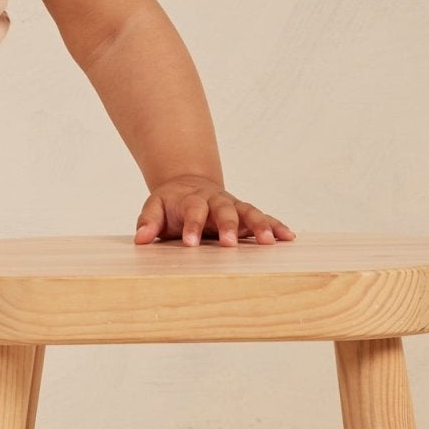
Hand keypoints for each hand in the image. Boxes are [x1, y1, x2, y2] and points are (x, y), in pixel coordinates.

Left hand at [133, 175, 295, 245]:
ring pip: (249, 211)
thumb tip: (140, 239)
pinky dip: (276, 226)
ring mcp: (234, 206)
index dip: (192, 226)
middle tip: (228, 244)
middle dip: (228, 226)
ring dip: (259, 225)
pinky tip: (289, 237)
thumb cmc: (171, 203)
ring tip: (269, 242)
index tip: (190, 243)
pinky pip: (264, 218)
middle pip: (224, 210)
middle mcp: (216, 201)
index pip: (192, 211)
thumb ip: (148, 222)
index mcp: (192, 200)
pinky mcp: (246, 214)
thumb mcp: (154, 207)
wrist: (188, 184)